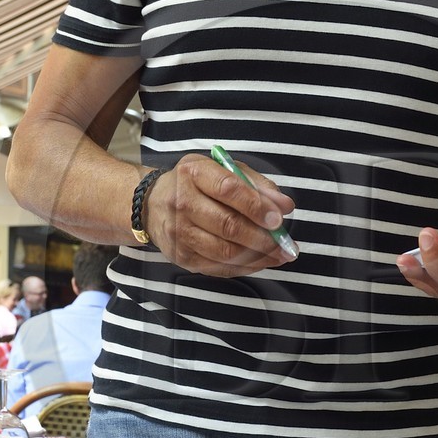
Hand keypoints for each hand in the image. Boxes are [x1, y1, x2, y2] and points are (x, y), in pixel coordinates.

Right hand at [145, 153, 295, 276]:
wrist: (152, 204)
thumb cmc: (196, 184)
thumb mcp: (223, 170)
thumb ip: (256, 184)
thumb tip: (284, 206)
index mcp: (194, 173)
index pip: (228, 189)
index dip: (257, 206)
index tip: (279, 218)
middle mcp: (182, 202)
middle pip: (228, 225)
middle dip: (263, 238)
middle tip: (286, 244)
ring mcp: (179, 232)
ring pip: (225, 251)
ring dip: (258, 256)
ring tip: (279, 255)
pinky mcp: (181, 256)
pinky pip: (218, 267)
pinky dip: (245, 267)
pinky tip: (261, 262)